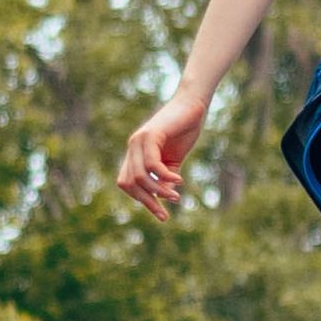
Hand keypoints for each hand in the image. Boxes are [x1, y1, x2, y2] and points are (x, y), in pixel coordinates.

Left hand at [116, 79, 216, 215]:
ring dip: (158, 191)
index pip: (128, 183)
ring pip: (139, 177)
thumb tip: (165, 197)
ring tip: (175, 197)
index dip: (141, 199)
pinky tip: (178, 180)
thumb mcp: (174, 160)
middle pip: (129, 184)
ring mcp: (139, 141)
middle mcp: (133, 147)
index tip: (161, 213)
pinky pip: (152, 164)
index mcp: (136, 153)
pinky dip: (165, 176)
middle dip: (147, 202)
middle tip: (164, 215)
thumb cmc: (184, 129)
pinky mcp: (150, 135)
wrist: (192, 104)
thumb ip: (166, 177)